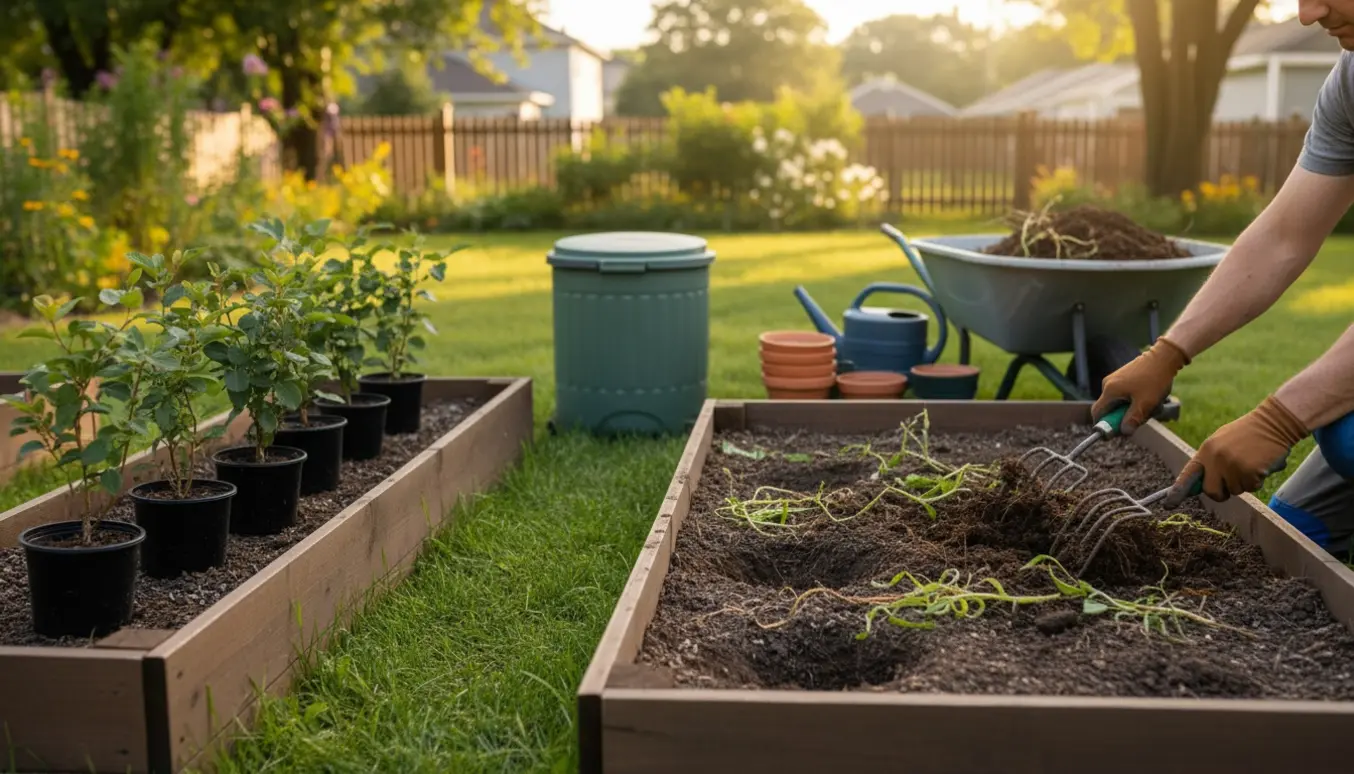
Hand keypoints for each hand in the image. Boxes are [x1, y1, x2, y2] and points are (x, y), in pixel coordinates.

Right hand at [1090, 337, 1189, 435]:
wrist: (1164, 357)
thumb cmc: (1154, 379)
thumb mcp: (1145, 403)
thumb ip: (1133, 419)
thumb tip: (1124, 432)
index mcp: (1110, 390)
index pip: (1097, 412)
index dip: (1103, 425)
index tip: (1116, 432)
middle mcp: (1108, 384)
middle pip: (1109, 408)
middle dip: (1123, 416)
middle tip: (1140, 418)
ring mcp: (1115, 379)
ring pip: (1118, 402)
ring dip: (1131, 408)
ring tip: (1149, 405)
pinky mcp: (1123, 376)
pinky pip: (1124, 394)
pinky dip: (1134, 400)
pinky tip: (1148, 397)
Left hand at [1162, 395, 1306, 506]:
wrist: (1273, 422)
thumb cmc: (1248, 433)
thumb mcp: (1222, 442)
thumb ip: (1210, 460)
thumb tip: (1200, 482)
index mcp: (1206, 450)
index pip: (1189, 474)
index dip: (1178, 491)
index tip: (1168, 504)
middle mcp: (1216, 459)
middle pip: (1211, 491)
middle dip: (1222, 491)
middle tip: (1233, 480)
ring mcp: (1232, 466)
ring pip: (1235, 491)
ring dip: (1244, 483)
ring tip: (1250, 463)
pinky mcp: (1250, 472)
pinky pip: (1251, 488)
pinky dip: (1257, 480)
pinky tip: (1260, 464)